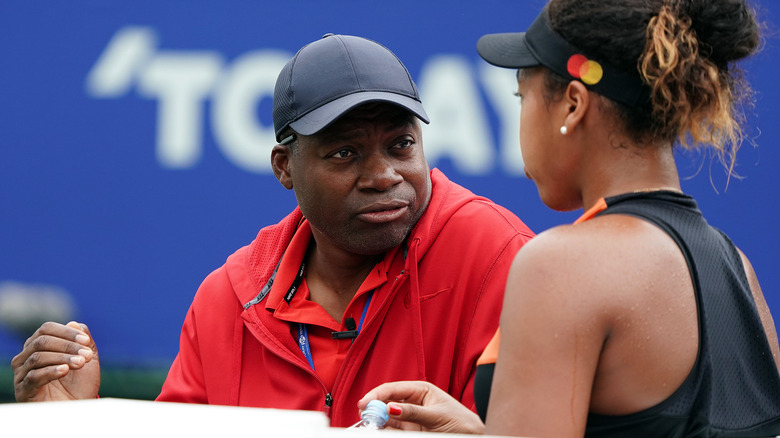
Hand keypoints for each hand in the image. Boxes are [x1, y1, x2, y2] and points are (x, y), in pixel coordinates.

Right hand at [12, 321, 100, 400]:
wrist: (78, 407)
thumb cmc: (80, 382)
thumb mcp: (88, 358)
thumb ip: (84, 340)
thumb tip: (74, 323)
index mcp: (39, 345)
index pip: (46, 329)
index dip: (67, 332)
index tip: (85, 341)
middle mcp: (26, 357)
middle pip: (42, 341)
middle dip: (68, 346)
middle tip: (86, 356)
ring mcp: (22, 374)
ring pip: (38, 357)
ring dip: (63, 358)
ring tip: (80, 363)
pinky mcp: (23, 390)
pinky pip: (33, 376)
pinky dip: (51, 371)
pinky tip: (65, 371)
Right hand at [358, 381, 484, 433]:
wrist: (472, 437)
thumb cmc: (461, 422)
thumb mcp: (437, 415)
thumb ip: (413, 412)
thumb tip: (391, 408)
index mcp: (421, 390)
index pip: (394, 389)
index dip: (377, 394)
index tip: (365, 402)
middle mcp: (413, 401)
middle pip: (387, 401)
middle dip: (374, 406)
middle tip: (363, 414)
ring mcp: (410, 416)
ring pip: (387, 416)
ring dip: (377, 418)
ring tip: (368, 422)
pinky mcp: (410, 430)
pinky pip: (393, 428)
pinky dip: (384, 428)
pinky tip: (378, 428)